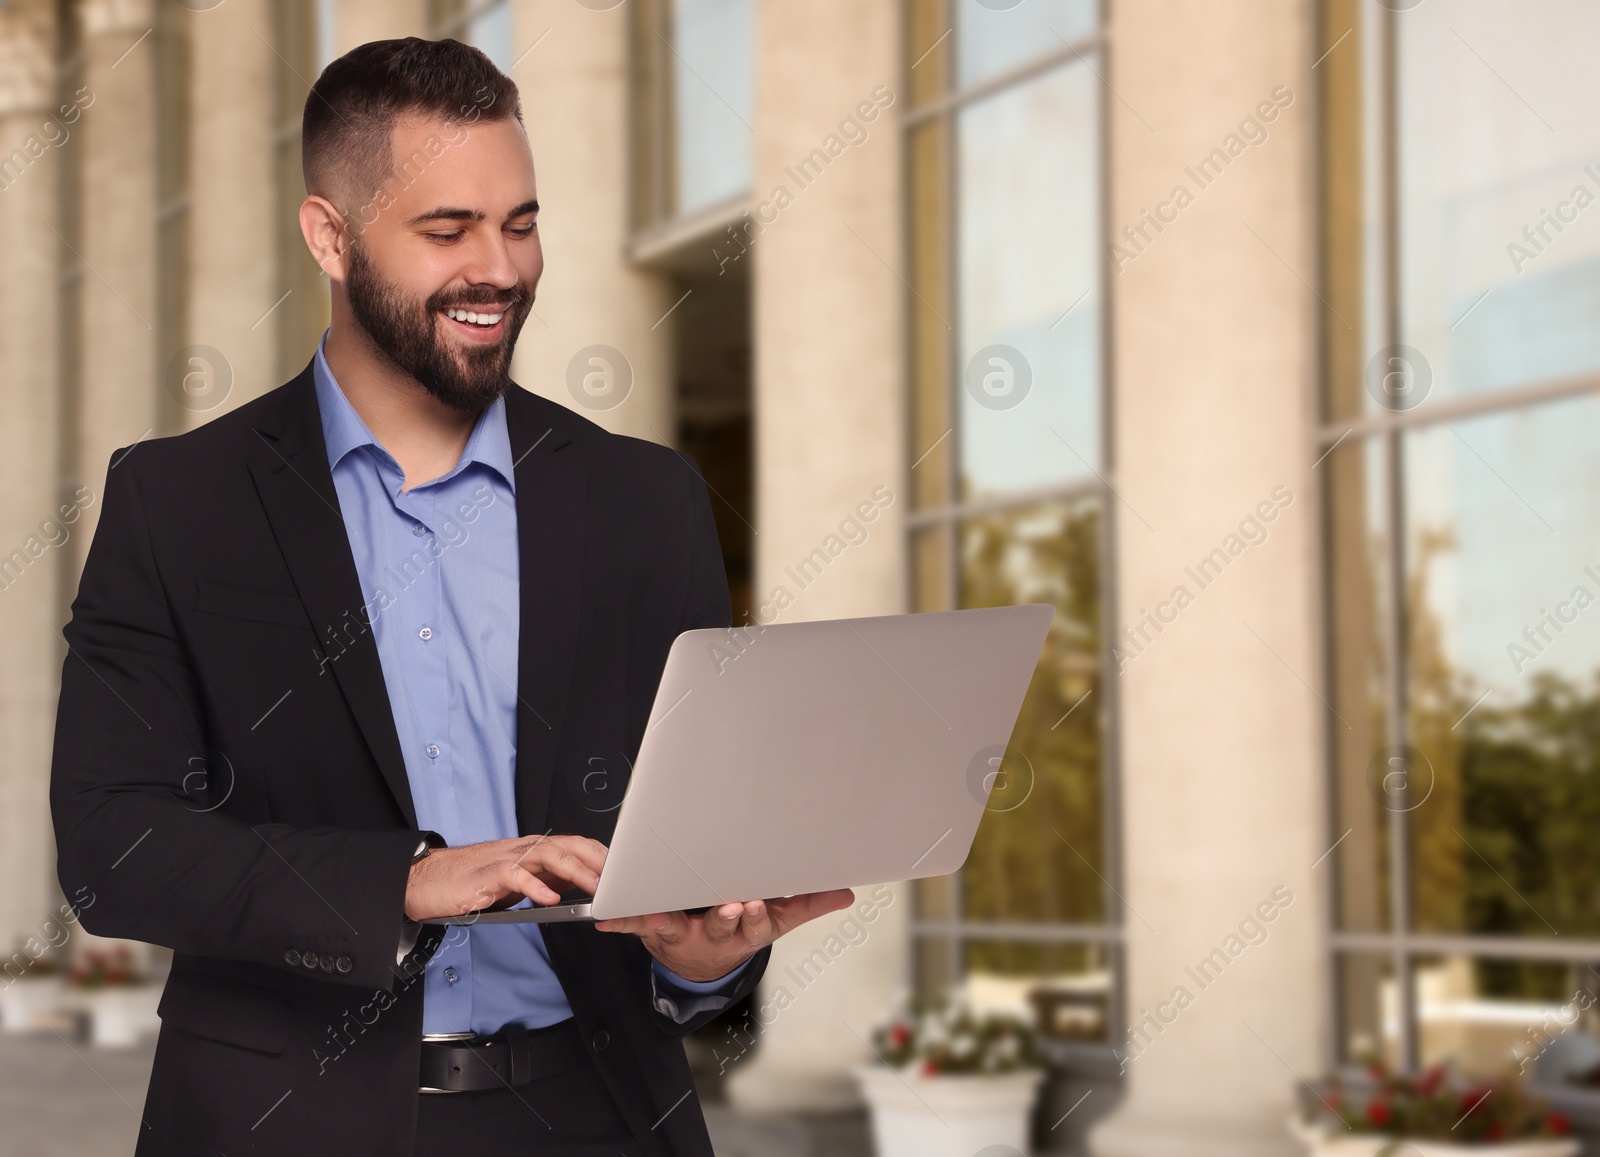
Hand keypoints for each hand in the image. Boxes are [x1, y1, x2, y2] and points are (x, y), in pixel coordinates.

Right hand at [404, 834, 606, 921]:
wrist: (427, 881)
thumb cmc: (472, 881)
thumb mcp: (518, 881)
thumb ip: (545, 879)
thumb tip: (578, 885)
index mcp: (533, 850)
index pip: (575, 845)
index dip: (601, 855)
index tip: (625, 870)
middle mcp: (523, 848)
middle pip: (568, 845)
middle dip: (597, 860)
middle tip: (620, 879)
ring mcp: (505, 858)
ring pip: (547, 855)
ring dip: (575, 871)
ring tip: (595, 888)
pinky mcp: (486, 875)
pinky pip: (514, 875)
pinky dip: (534, 886)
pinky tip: (549, 899)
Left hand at [595, 889, 854, 982]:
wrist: (702, 961)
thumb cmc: (743, 927)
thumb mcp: (779, 918)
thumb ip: (811, 902)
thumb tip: (848, 891)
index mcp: (750, 929)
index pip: (758, 924)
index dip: (756, 915)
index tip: (756, 904)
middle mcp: (718, 934)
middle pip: (723, 925)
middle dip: (726, 916)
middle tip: (730, 905)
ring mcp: (686, 933)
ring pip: (680, 925)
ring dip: (672, 918)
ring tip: (663, 913)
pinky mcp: (657, 929)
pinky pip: (638, 924)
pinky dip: (622, 920)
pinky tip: (605, 919)